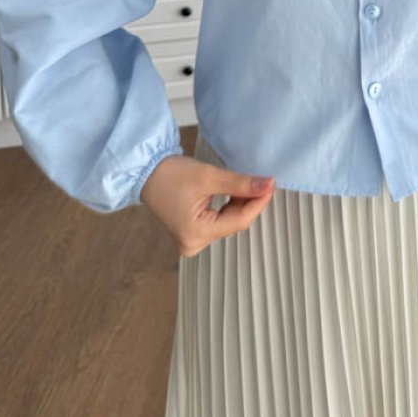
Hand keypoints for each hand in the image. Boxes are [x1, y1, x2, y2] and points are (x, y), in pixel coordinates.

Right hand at [139, 152, 274, 257]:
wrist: (146, 172)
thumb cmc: (170, 174)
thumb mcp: (209, 176)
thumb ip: (240, 184)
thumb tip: (267, 185)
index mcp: (196, 234)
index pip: (239, 221)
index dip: (258, 203)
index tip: (271, 185)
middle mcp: (193, 244)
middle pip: (234, 224)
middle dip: (249, 203)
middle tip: (261, 182)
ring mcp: (191, 241)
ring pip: (227, 223)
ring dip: (239, 205)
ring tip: (247, 185)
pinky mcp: (191, 234)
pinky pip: (218, 223)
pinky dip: (228, 208)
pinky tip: (234, 194)